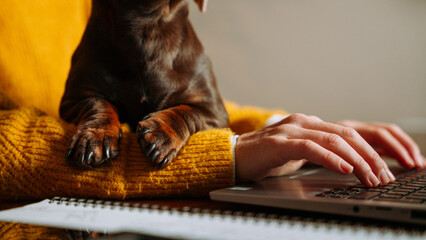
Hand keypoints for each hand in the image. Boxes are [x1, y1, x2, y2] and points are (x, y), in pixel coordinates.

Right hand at [234, 114, 424, 185]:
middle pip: (345, 135)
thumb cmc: (265, 157)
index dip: (368, 151)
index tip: (382, 169)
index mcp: (309, 124)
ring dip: (355, 160)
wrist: (233, 156)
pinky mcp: (280, 143)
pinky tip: (344, 169)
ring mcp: (291, 130)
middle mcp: (303, 122)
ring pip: (333, 140)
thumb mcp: (297, 152)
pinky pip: (310, 148)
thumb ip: (317, 150)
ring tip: (369, 176)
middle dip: (368, 156)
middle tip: (383, 176)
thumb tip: (345, 163)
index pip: (346, 133)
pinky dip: (330, 158)